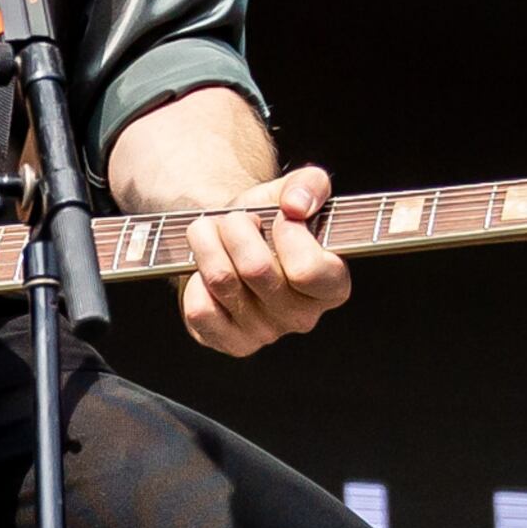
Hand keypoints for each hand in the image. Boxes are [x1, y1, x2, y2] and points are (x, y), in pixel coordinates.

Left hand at [177, 165, 350, 358]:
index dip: (287, 233)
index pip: (308, 270)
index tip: (280, 217)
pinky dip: (194, 280)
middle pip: (255, 269)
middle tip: (236, 219)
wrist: (229, 239)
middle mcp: (303, 317)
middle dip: (237, 226)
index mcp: (332, 285)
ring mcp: (265, 334)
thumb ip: (309, 185)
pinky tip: (205, 271)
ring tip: (212, 231)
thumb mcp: (292, 192)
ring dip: (207, 241)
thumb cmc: (268, 220)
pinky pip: (200, 309)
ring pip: (221, 280)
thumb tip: (297, 205)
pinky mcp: (229, 342)